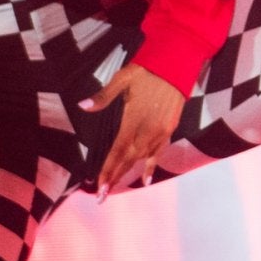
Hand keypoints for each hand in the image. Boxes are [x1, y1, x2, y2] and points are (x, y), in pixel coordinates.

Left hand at [79, 61, 184, 192]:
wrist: (177, 64)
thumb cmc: (147, 70)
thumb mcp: (122, 79)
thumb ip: (103, 96)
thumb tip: (82, 106)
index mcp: (133, 119)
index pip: (117, 150)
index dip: (108, 168)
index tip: (98, 185)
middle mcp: (148, 129)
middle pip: (129, 159)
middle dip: (115, 177)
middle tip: (102, 196)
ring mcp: (161, 130)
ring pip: (142, 157)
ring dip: (129, 172)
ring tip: (115, 186)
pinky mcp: (170, 128)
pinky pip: (159, 152)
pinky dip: (152, 166)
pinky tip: (147, 179)